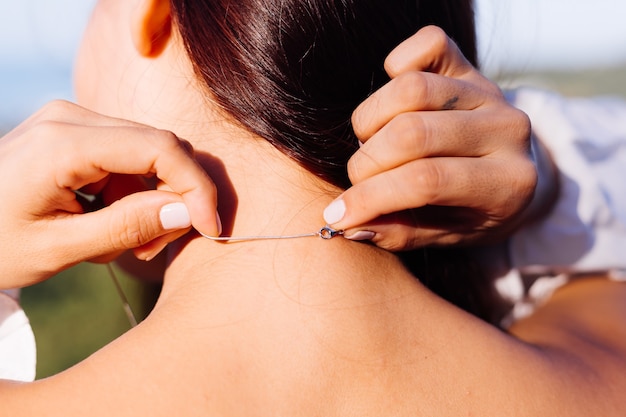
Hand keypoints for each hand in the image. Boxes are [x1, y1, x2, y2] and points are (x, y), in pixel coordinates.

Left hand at [0, 100, 219, 287]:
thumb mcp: (59, 248)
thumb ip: (126, 227)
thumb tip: (187, 212)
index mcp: (62, 143)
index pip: (159, 147)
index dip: (195, 187)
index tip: (209, 227)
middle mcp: (70, 117)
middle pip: (159, 146)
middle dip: (175, 196)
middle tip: (158, 244)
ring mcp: (71, 119)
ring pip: (147, 152)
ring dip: (153, 198)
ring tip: (128, 242)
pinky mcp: (73, 130)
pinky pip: (127, 155)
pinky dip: (133, 191)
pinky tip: (112, 221)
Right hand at [323, 26, 540, 250]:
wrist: (514, 177)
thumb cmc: (473, 213)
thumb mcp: (445, 236)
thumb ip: (399, 232)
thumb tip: (346, 223)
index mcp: (508, 184)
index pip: (425, 182)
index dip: (370, 197)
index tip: (338, 216)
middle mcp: (507, 131)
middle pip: (412, 132)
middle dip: (367, 162)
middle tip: (359, 179)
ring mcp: (490, 94)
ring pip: (412, 88)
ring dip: (371, 120)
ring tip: (372, 144)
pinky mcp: (471, 67)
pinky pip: (429, 45)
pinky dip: (398, 64)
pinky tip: (391, 103)